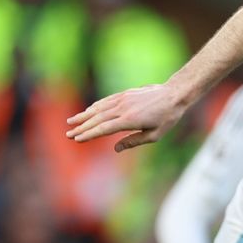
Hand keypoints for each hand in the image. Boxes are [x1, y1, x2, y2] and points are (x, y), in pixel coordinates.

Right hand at [66, 82, 188, 150]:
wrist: (173, 94)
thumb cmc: (167, 118)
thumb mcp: (154, 135)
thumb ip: (133, 142)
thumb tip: (116, 148)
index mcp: (129, 120)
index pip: (103, 129)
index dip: (89, 134)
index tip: (77, 139)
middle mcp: (123, 108)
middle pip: (97, 119)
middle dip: (81, 127)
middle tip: (68, 134)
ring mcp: (123, 99)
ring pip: (99, 108)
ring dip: (84, 116)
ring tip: (71, 122)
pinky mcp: (124, 94)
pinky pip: (106, 101)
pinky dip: (95, 107)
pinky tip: (88, 111)